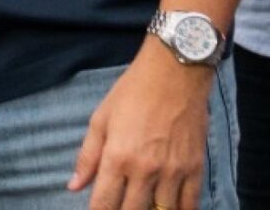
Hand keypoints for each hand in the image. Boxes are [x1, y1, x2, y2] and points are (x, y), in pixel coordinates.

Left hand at [69, 42, 212, 209]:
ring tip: (144, 205)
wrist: (174, 72)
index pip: (104, 204)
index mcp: (118, 157)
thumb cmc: (132, 92)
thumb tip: (74, 186)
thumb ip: (88, 156)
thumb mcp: (101, 119)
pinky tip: (170, 209)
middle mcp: (145, 169)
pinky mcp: (195, 168)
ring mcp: (173, 171)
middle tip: (120, 206)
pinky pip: (189, 204)